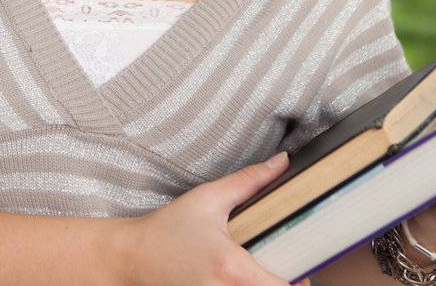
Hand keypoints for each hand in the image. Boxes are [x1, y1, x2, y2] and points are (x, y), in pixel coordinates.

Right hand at [123, 152, 310, 285]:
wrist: (132, 256)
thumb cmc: (167, 228)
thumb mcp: (208, 198)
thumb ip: (249, 181)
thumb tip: (282, 162)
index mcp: (232, 267)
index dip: (300, 280)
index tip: (302, 266)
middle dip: (284, 283)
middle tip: (284, 266)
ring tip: (262, 271)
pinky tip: (238, 278)